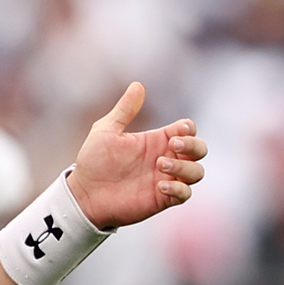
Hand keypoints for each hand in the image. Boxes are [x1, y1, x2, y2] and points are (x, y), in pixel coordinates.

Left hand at [63, 82, 204, 227]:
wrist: (83, 194)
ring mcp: (166, 179)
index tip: (177, 130)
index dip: (189, 129)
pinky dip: (178, 189)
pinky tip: (159, 185)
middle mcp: (165, 158)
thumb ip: (124, 110)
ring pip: (197, 172)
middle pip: (200, 150)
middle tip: (173, 145)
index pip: (187, 130)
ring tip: (160, 165)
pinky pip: (185, 194)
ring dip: (184, 167)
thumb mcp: (106, 131)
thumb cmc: (94, 161)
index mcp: (156, 140)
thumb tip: (138, 85)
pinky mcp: (162, 199)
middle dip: (193, 146)